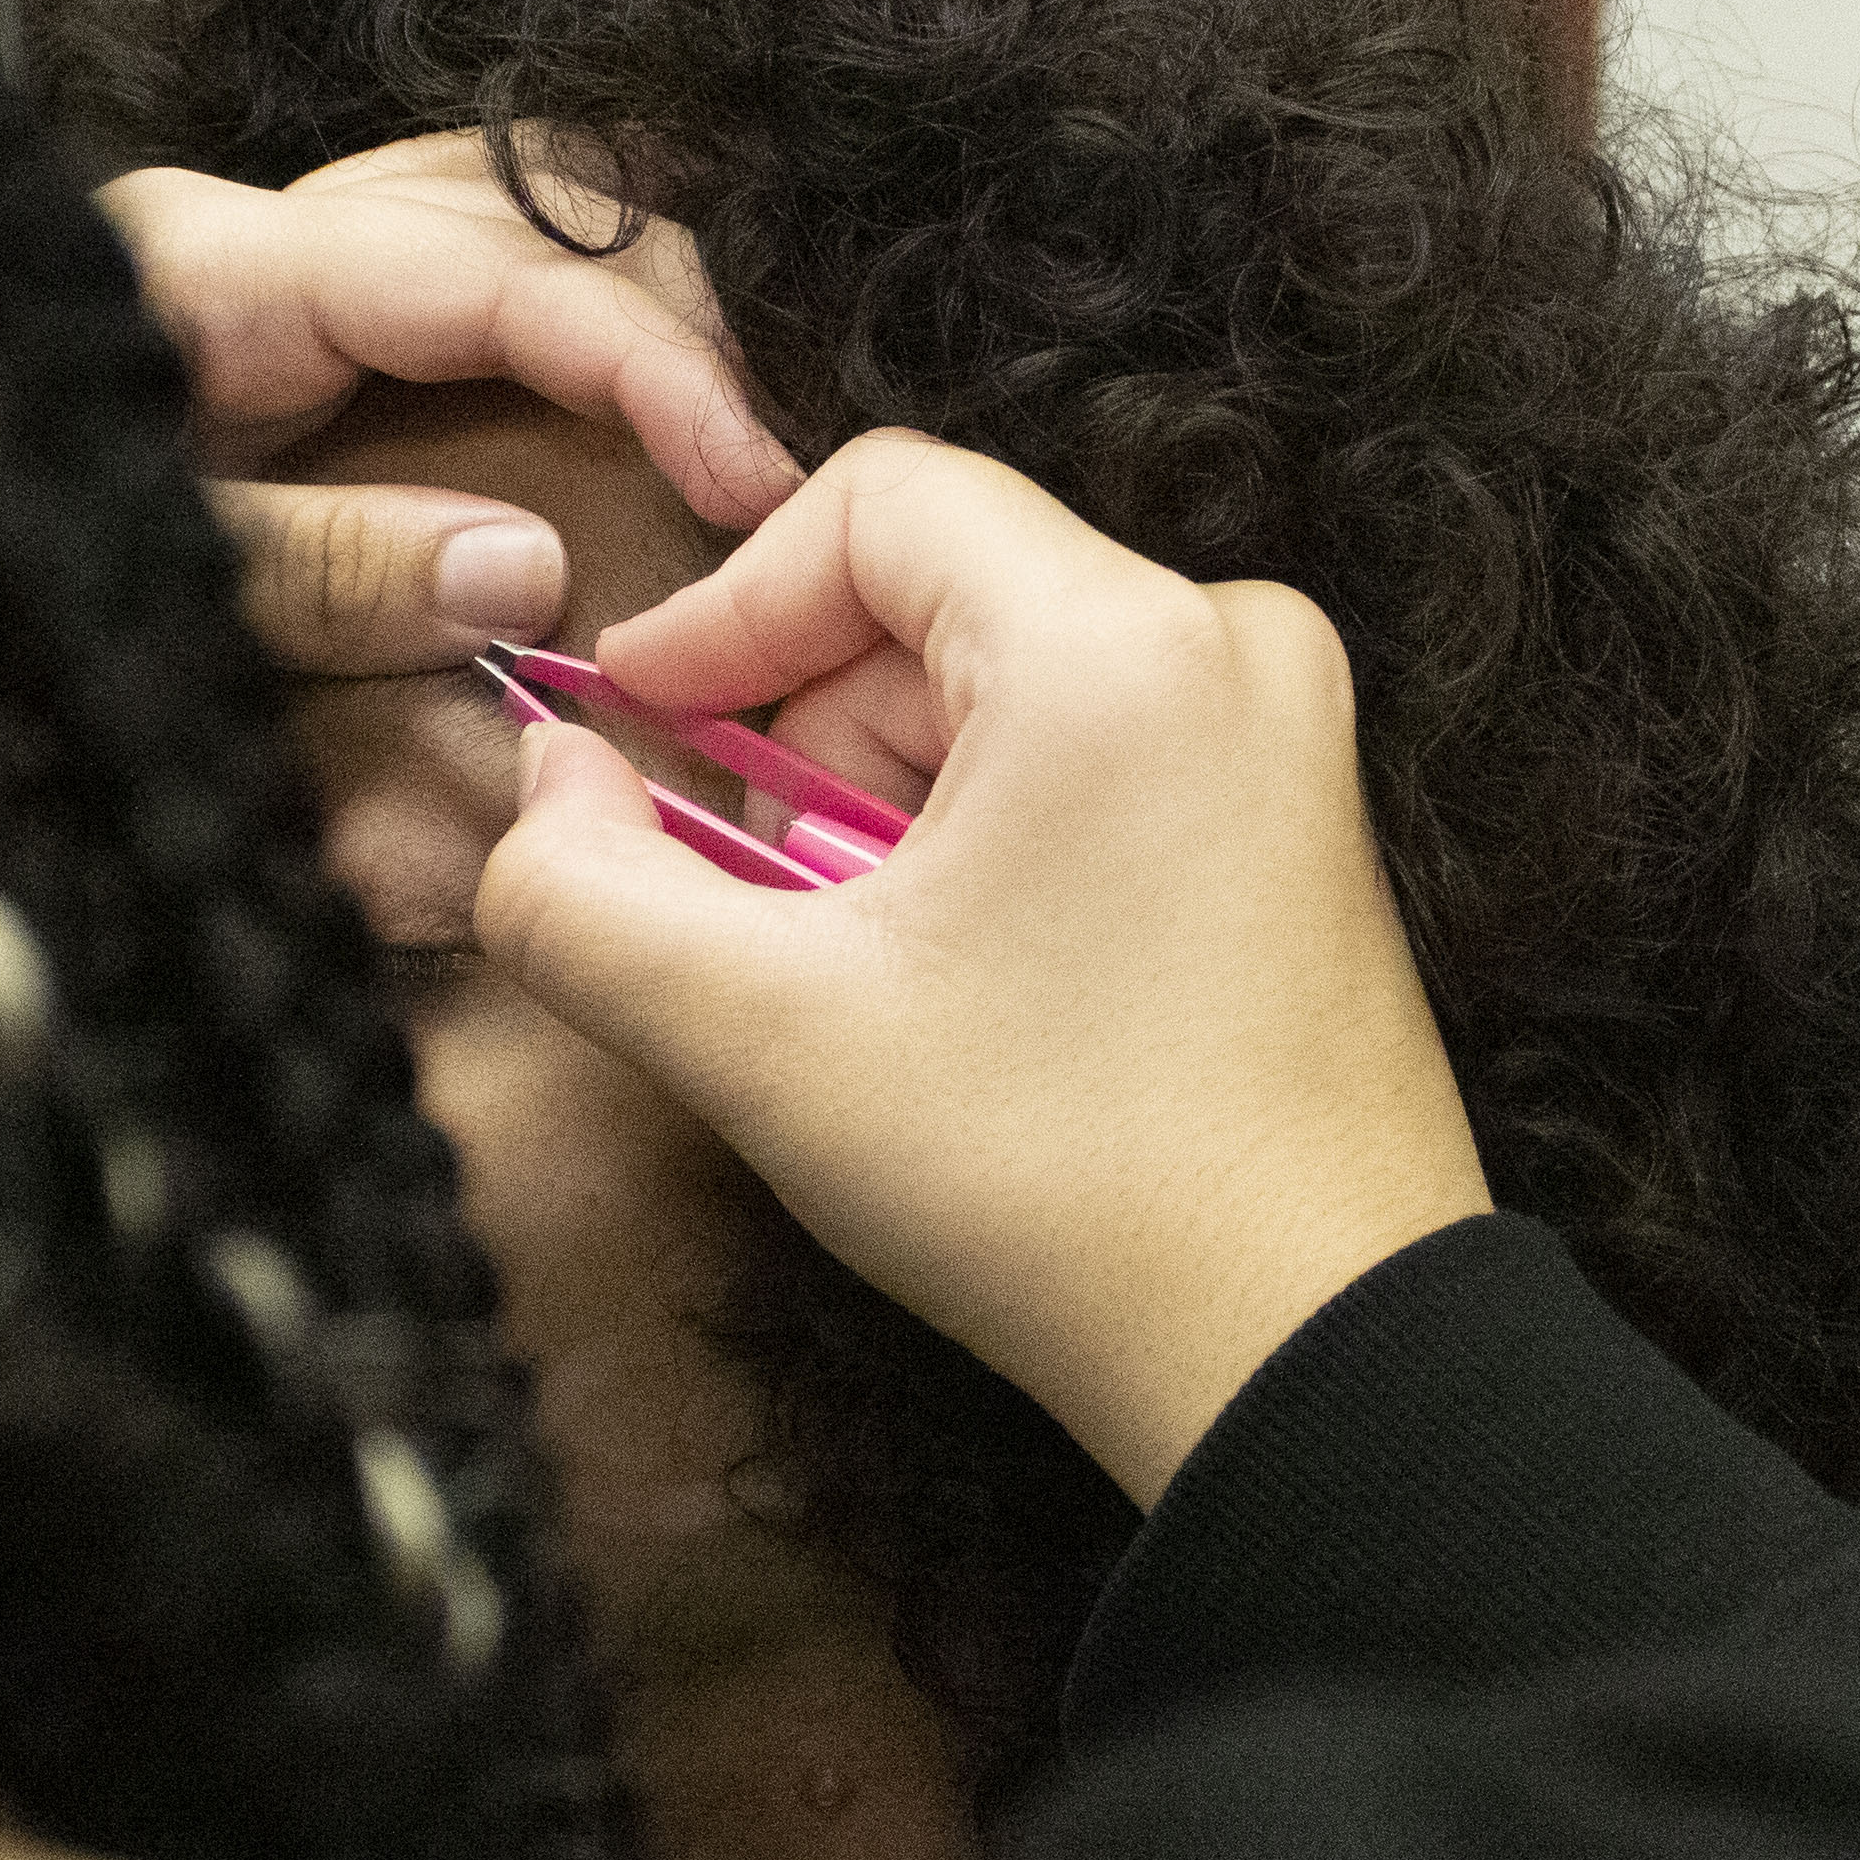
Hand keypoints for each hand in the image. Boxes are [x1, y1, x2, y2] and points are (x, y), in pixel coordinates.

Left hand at [103, 134, 799, 669]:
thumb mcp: (132, 577)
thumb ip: (315, 572)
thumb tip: (525, 571)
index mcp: (213, 269)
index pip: (492, 274)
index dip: (648, 368)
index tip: (753, 475)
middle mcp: (263, 222)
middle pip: (542, 209)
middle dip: (672, 333)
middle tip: (750, 484)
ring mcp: (287, 243)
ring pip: (533, 201)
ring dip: (640, 307)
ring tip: (710, 438)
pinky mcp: (302, 289)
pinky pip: (490, 243)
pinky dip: (582, 307)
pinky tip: (623, 397)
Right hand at [474, 432, 1492, 1509]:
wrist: (1312, 1356)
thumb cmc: (1063, 1186)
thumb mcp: (763, 1038)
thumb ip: (580, 891)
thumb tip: (547, 777)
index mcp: (1123, 644)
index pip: (875, 503)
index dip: (725, 604)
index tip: (640, 720)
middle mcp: (1234, 643)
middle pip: (939, 598)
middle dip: (811, 737)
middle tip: (778, 910)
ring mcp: (1286, 730)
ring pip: (1007, 679)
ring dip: (893, 798)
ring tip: (886, 969)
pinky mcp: (1299, 811)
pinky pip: (1093, 744)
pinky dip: (992, 826)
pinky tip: (976, 973)